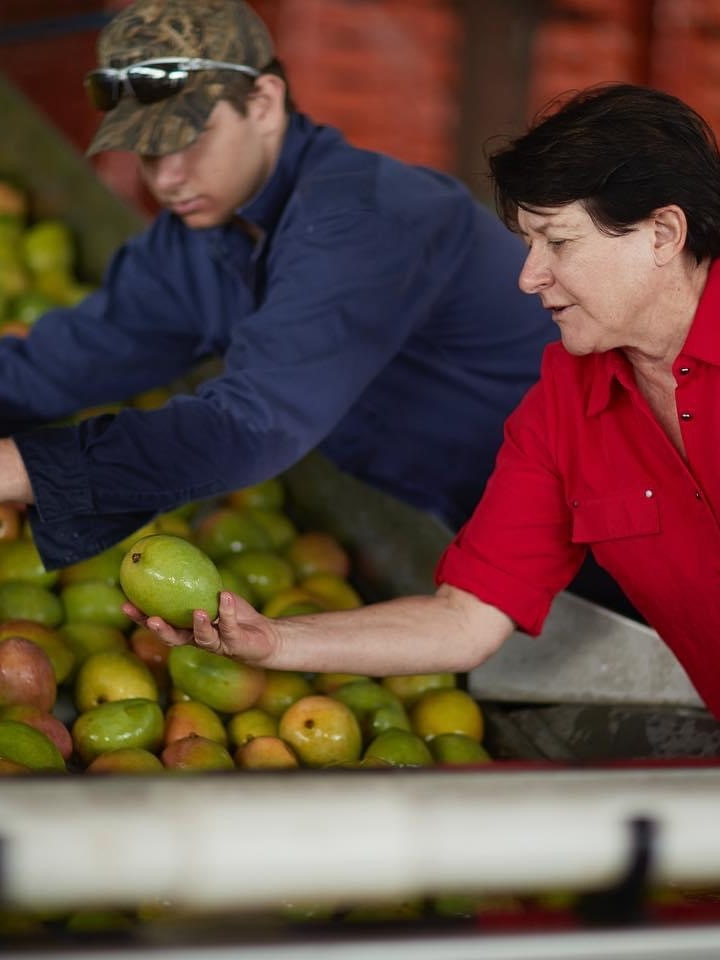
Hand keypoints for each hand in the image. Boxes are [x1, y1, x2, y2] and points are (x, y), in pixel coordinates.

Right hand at [122, 592, 276, 662]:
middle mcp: (198, 640)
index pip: (160, 625)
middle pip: (174, 639)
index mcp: (187, 629)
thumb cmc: (234, 614)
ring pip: (203, 638)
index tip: (126, 604)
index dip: (141, 618)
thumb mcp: (212, 594)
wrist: (266, 635)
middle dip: (161, 630)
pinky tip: (224, 596)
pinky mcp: (236, 644)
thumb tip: (173, 552)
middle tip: (151, 619)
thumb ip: (195, 582)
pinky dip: (227, 611)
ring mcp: (217, 644)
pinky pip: (230, 626)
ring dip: (199, 626)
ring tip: (196, 612)